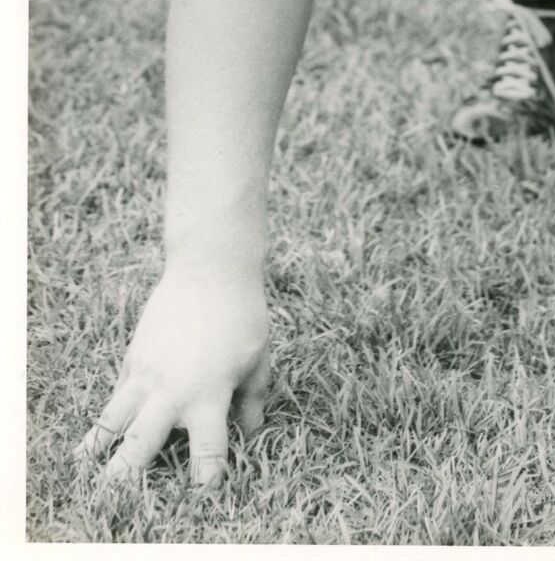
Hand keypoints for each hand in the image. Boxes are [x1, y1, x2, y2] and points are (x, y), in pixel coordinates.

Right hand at [79, 265, 269, 486]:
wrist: (210, 267)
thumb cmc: (242, 312)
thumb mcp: (258, 356)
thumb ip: (253, 397)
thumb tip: (252, 430)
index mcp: (209, 395)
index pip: (208, 449)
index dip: (206, 476)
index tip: (203, 492)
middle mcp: (172, 390)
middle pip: (143, 442)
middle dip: (128, 473)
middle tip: (115, 497)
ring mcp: (147, 372)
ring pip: (114, 418)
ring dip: (99, 444)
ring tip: (85, 466)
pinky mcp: (134, 356)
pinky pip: (118, 393)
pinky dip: (110, 413)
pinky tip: (102, 429)